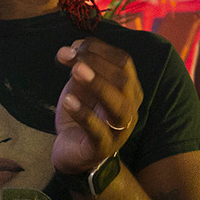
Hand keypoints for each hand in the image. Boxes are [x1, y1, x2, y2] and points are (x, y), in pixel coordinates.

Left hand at [54, 38, 142, 174]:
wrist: (73, 154)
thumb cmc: (82, 116)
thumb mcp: (81, 87)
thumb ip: (80, 67)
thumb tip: (70, 48)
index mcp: (128, 89)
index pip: (123, 62)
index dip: (99, 49)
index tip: (74, 45)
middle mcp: (129, 108)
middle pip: (124, 80)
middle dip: (97, 63)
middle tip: (70, 56)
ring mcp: (119, 130)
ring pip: (118, 106)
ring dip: (98, 85)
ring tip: (75, 71)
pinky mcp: (102, 148)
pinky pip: (98, 131)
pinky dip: (84, 114)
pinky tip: (69, 101)